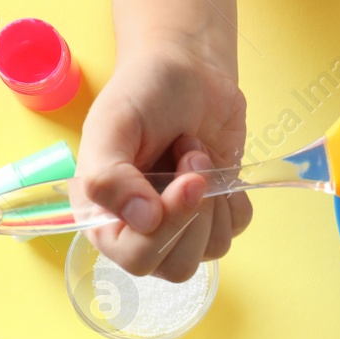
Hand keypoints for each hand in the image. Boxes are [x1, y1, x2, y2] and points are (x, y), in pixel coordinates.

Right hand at [77, 41, 248, 280]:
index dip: (166, 229)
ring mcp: (182, 227)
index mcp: (103, 217)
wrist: (190, 73)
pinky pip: (237, 229)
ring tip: (196, 155)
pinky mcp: (217, 216)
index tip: (186, 182)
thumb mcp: (112, 124)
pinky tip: (215, 166)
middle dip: (194, 212)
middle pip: (178, 265)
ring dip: (214, 199)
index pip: (136, 259)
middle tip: (192, 160)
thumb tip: (142, 220)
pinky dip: (234, 196)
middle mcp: (140, 231)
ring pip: (212, 250)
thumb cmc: (143, 94)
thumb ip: (108, 176)